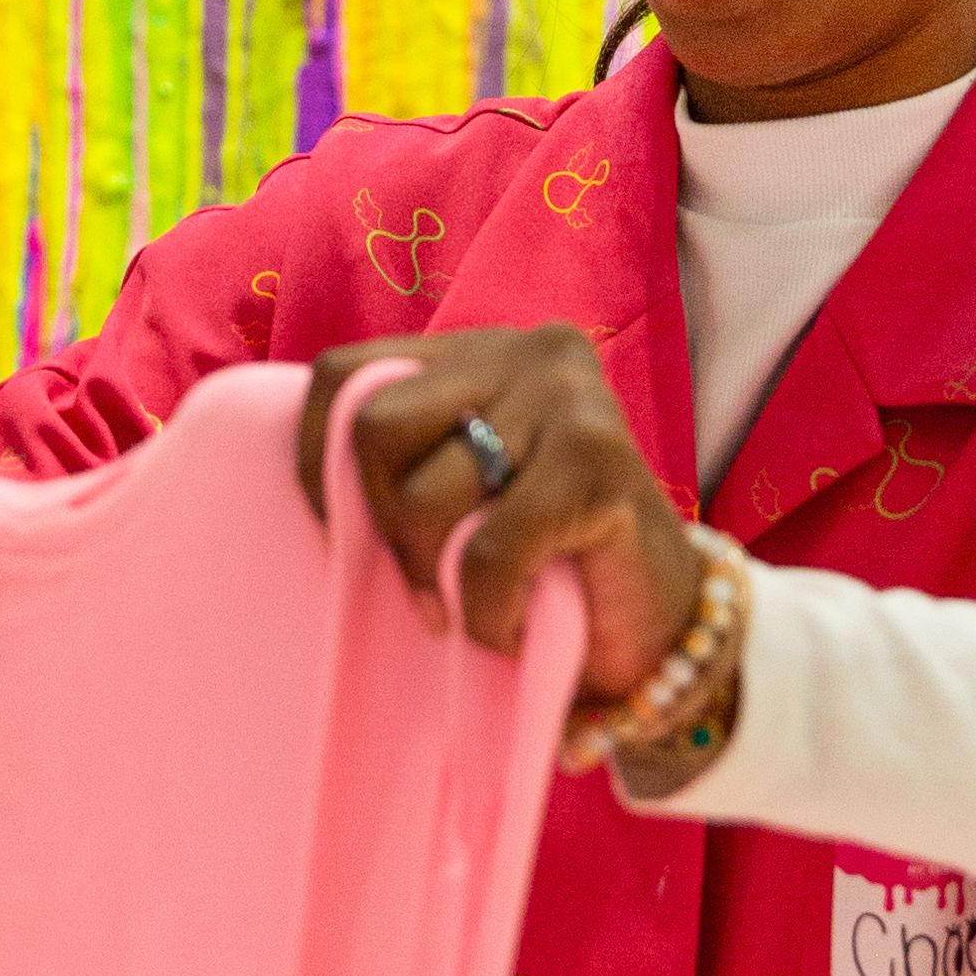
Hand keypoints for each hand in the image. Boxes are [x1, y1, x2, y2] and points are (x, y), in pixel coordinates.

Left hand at [299, 325, 700, 728]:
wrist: (660, 622)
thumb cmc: (543, 560)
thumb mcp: (461, 492)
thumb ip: (404, 464)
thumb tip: (316, 487)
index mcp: (478, 350)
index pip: (344, 374)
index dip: (315, 460)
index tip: (336, 534)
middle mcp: (527, 351)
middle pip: (375, 428)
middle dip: (382, 525)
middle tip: (420, 587)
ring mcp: (569, 398)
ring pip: (427, 493)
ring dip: (436, 579)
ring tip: (476, 608)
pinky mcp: (600, 461)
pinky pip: (489, 549)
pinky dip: (485, 610)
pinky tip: (510, 625)